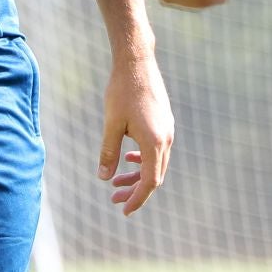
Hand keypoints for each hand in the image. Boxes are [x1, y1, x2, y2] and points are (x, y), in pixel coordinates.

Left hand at [99, 53, 172, 216]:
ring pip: (155, 162)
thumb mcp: (111, 124)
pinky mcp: (164, 121)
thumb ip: (108, 152)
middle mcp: (166, 138)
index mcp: (154, 142)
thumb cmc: (122, 91)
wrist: (137, 61)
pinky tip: (128, 156)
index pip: (150, 182)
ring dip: (138, 174)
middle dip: (135, 190)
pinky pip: (156, 149)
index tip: (124, 211)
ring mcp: (167, 129)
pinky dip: (143, 159)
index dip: (137, 199)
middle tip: (115, 199)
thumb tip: (103, 178)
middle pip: (154, 175)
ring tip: (117, 182)